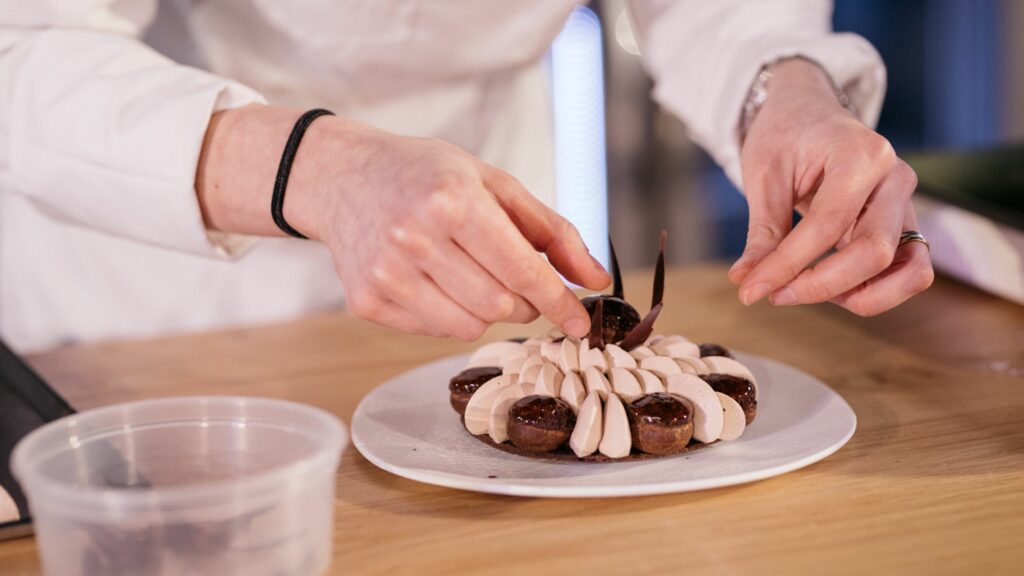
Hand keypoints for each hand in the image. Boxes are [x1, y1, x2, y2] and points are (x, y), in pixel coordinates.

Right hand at [197, 106, 609, 339]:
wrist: (344, 178)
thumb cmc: (427, 175)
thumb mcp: (494, 184)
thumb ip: (552, 231)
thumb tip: (595, 280)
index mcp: (453, 200)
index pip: (522, 270)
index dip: (559, 302)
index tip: (581, 322)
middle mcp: (415, 237)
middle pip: (500, 306)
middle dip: (523, 302)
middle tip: (517, 281)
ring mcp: (386, 273)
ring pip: (469, 327)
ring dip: (488, 311)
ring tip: (474, 274)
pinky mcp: (367, 300)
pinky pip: (435, 331)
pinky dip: (451, 315)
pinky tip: (438, 281)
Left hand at [729, 59, 933, 315]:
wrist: (809, 112)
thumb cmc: (786, 136)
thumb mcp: (763, 177)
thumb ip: (762, 234)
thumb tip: (746, 282)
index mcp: (861, 154)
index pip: (828, 224)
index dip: (788, 265)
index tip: (751, 290)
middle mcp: (895, 179)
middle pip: (874, 253)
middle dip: (821, 286)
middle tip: (774, 294)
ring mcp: (907, 204)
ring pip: (908, 271)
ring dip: (859, 296)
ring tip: (807, 291)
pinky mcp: (905, 225)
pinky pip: (910, 271)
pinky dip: (877, 291)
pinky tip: (832, 289)